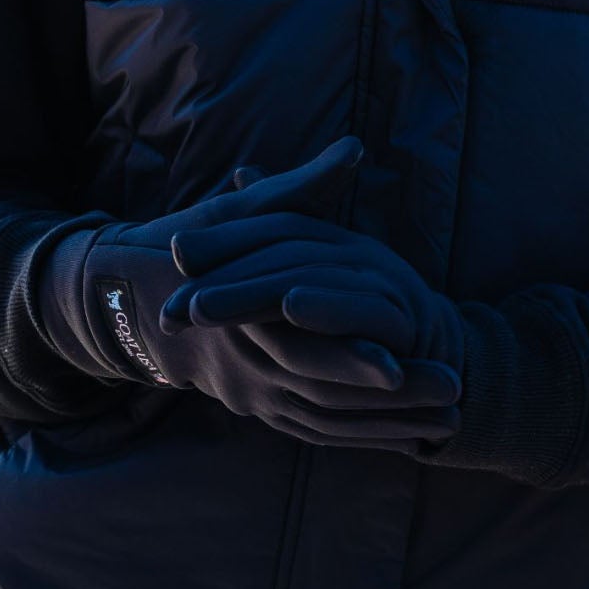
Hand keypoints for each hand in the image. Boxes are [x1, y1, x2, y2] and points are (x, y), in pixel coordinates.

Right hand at [62, 138, 461, 451]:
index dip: (351, 355)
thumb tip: (354, 150)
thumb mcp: (244, 212)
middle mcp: (248, 366)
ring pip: (328, 422)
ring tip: (452, 421)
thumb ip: (303, 187)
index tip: (402, 359)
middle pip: (325, 394)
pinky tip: (415, 439)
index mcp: (241, 318)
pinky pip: (320, 435)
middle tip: (453, 391)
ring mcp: (256, 396)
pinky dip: (367, 438)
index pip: (301, 345)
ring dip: (391, 425)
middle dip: (391, 399)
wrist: (135, 304)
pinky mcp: (264, 412)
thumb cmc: (196, 247)